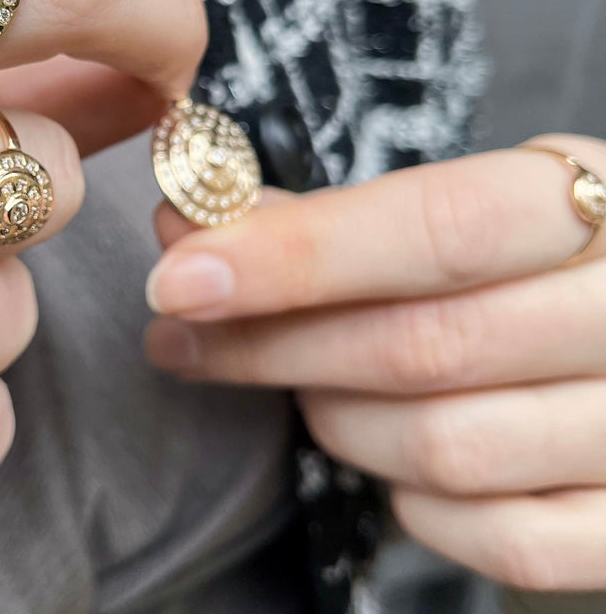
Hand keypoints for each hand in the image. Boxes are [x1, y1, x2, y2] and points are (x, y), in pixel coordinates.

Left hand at [145, 137, 605, 591]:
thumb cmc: (536, 259)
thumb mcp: (472, 201)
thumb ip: (342, 215)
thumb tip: (195, 229)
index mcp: (589, 202)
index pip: (437, 228)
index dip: (293, 256)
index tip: (179, 278)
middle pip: (421, 347)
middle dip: (271, 345)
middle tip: (179, 335)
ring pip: (446, 449)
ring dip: (335, 418)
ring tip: (301, 384)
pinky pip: (503, 542)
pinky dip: (416, 503)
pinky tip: (389, 458)